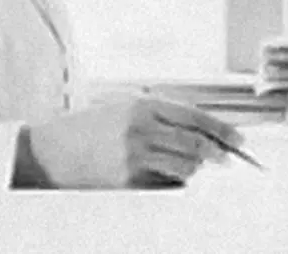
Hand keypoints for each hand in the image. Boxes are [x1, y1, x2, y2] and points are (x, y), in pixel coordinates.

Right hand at [14, 92, 243, 189]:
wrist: (49, 152)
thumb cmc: (82, 129)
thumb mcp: (119, 109)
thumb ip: (155, 115)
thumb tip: (196, 129)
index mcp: (139, 105)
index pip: (193, 116)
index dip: (221, 128)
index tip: (238, 138)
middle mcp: (140, 129)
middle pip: (195, 142)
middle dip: (218, 152)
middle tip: (230, 158)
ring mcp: (135, 156)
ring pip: (186, 165)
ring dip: (197, 168)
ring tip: (195, 166)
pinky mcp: (129, 180)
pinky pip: (166, 182)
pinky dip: (176, 180)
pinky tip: (174, 176)